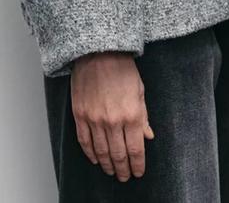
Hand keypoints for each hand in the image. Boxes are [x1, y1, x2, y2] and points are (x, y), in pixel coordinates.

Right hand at [70, 51, 154, 180]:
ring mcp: (94, 119)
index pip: (135, 150)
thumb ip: (143, 116)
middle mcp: (113, 121)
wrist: (98, 51)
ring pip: (101, 152)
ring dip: (107, 165)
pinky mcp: (80, 114)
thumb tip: (148, 136)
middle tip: (124, 177)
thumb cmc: (121, 67)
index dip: (137, 165)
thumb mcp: (140, 90)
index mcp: (131, 115)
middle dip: (123, 169)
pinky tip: (95, 159)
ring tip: (111, 171)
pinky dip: (90, 154)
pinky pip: (84, 141)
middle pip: (118, 155)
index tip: (138, 172)